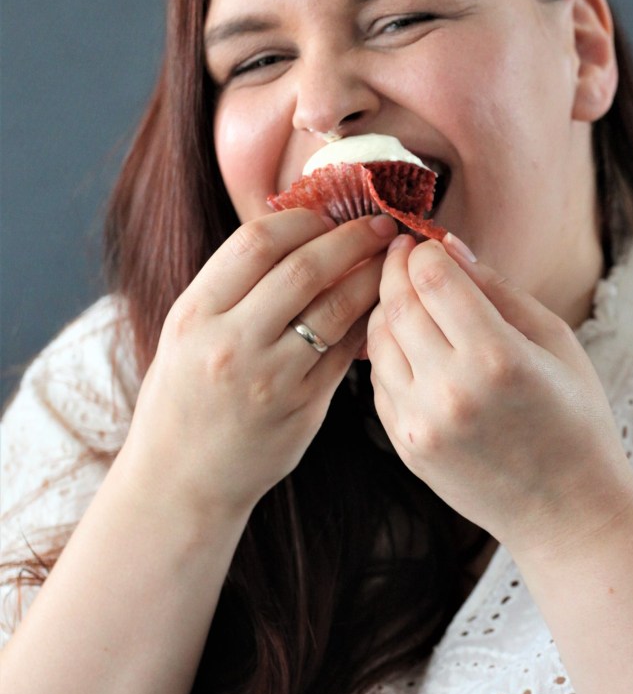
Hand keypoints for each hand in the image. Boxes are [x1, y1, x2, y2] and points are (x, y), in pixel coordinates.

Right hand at [121, 210, 397, 517]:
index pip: (257, 241)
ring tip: (390, 262)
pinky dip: (366, 322)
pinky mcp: (301, 408)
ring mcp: (268, 378)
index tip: (329, 214)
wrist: (181, 479)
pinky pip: (346, 351)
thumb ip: (234, 287)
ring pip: (335, 309)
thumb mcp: (187, 332)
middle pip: (304, 268)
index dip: (302, 219)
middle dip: (350, 239)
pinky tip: (380, 307)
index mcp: (194, 313)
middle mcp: (229, 342)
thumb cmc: (186, 396)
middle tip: (379, 225)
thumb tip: (297, 229)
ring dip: (371, 277)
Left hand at [366, 235, 632, 561]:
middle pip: (398, 303)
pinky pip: (379, 380)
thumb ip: (499, 291)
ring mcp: (421, 422)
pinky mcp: (406, 445)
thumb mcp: (556, 342)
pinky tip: (409, 343)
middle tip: (402, 254)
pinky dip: (386, 352)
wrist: (567, 512)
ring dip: (386, 309)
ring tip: (406, 297)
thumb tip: (449, 247)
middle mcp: (451, 389)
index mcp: (497, 357)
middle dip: (396, 269)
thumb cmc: (575, 419)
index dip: (423, 250)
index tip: (425, 242)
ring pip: (378, 340)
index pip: (433, 278)